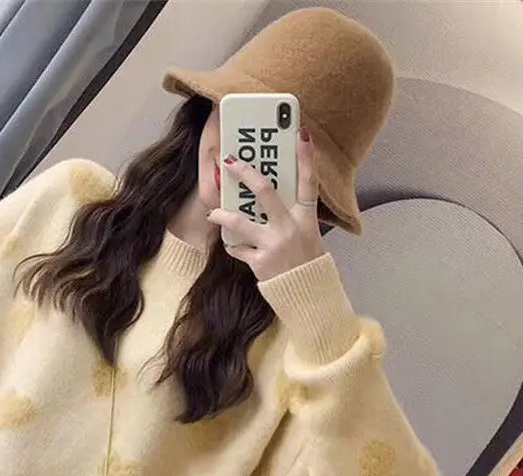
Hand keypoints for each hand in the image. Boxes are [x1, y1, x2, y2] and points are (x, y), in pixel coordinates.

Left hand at [207, 128, 325, 282]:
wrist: (307, 295)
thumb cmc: (306, 262)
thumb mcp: (308, 234)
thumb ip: (292, 216)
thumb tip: (270, 197)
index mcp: (306, 218)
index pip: (309, 182)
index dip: (306, 158)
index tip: (301, 133)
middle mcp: (290, 228)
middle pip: (265, 192)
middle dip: (246, 173)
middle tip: (230, 162)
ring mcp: (273, 244)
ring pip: (240, 222)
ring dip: (223, 214)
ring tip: (213, 212)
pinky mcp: (259, 261)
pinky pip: (237, 248)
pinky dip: (232, 245)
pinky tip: (230, 243)